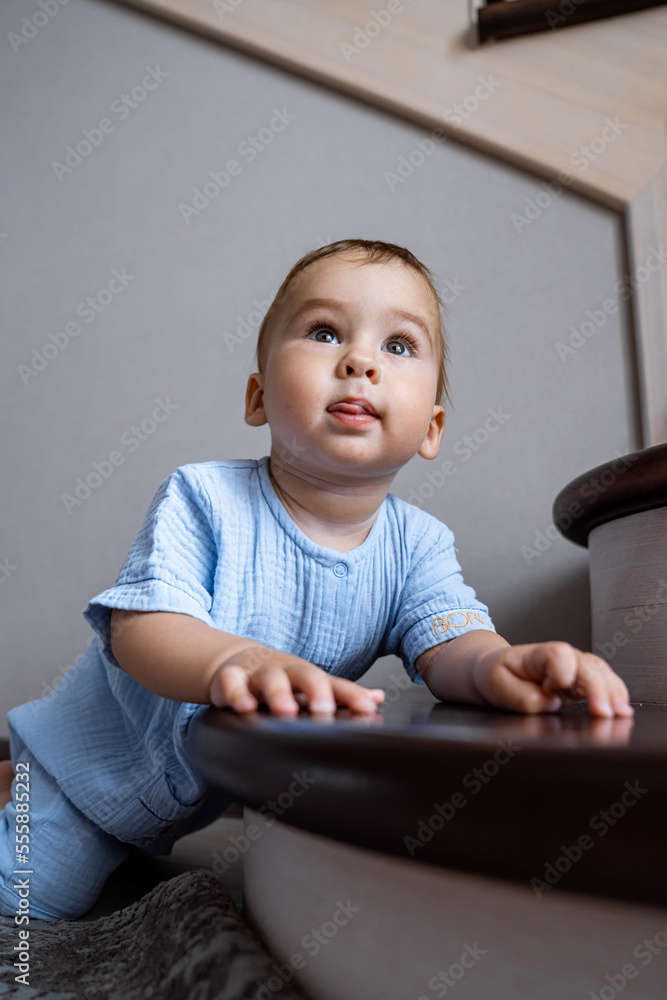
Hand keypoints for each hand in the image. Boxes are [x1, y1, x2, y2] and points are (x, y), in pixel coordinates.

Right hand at [209, 644, 385, 716]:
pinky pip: (230, 682)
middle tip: (324, 710)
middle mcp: (287, 673)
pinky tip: (243, 707)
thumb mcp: (311, 686)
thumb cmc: (283, 680)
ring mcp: (258, 675)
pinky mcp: (229, 680)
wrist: (238, 662)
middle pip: (304, 675)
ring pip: (269, 678)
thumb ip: (342, 695)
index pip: (335, 685)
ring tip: (285, 710)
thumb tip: (379, 698)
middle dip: (315, 691)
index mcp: (308, 678)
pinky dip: (235, 693)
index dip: (352, 696)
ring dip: (278, 693)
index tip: (368, 708)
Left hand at [472, 641, 633, 718]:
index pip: (560, 655)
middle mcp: (562, 658)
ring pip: (601, 673)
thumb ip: (522, 696)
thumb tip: (552, 702)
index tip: (549, 690)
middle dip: (598, 689)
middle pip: (588, 665)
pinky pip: (604, 683)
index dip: (560, 675)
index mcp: (539, 654)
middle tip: (603, 714)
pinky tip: (623, 710)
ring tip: (621, 713)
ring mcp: (574, 670)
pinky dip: (615, 695)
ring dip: (613, 693)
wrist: (497, 672)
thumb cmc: (496, 674)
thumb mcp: (496, 685)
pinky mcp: (580, 683)